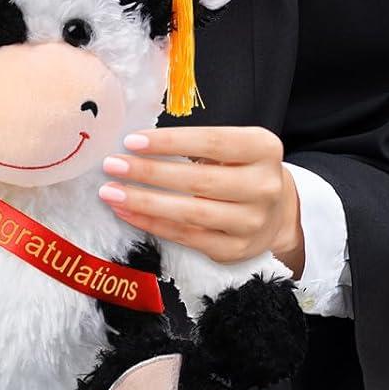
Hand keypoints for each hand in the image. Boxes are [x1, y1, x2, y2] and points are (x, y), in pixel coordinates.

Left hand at [98, 125, 303, 275]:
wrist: (276, 211)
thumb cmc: (243, 168)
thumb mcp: (236, 145)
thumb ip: (198, 143)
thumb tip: (138, 144)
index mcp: (264, 149)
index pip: (212, 142)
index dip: (170, 142)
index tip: (132, 141)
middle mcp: (264, 187)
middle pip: (198, 180)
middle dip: (149, 172)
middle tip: (112, 165)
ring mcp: (251, 222)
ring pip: (190, 213)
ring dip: (145, 202)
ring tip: (112, 192)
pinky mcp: (235, 249)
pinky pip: (187, 237)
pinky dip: (153, 224)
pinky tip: (129, 212)